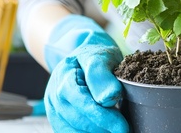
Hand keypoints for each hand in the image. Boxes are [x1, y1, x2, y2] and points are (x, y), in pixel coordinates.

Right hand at [43, 15, 128, 132]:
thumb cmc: (94, 56)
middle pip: (79, 120)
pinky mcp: (59, 121)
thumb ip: (102, 75)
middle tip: (126, 128)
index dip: (103, 116)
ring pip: (75, 131)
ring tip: (116, 127)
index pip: (82, 102)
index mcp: (64, 77)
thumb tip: (109, 98)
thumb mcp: (100, 56)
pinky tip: (105, 129)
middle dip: (104, 127)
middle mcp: (54, 96)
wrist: (82, 58)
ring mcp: (54, 110)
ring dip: (98, 131)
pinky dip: (92, 132)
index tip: (123, 127)